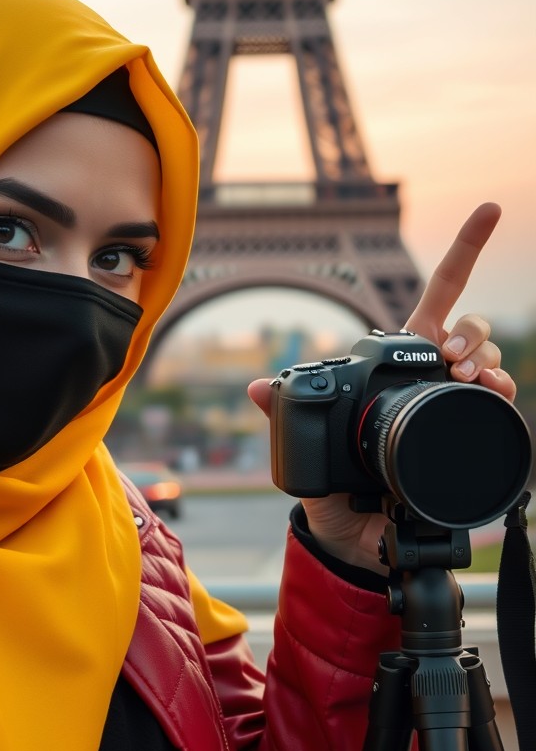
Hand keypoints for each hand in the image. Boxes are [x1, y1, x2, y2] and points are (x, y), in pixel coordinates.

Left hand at [247, 202, 517, 573]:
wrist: (356, 540)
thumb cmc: (331, 488)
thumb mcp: (301, 446)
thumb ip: (286, 412)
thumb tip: (253, 386)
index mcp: (397, 362)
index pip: (436, 295)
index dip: (463, 251)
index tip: (492, 210)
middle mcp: (434, 375)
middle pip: (468, 325)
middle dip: (468, 331)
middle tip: (450, 358)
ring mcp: (456, 402)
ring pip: (485, 358)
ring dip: (480, 358)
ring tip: (463, 377)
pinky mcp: (469, 433)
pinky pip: (497, 399)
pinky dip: (498, 390)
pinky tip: (489, 394)